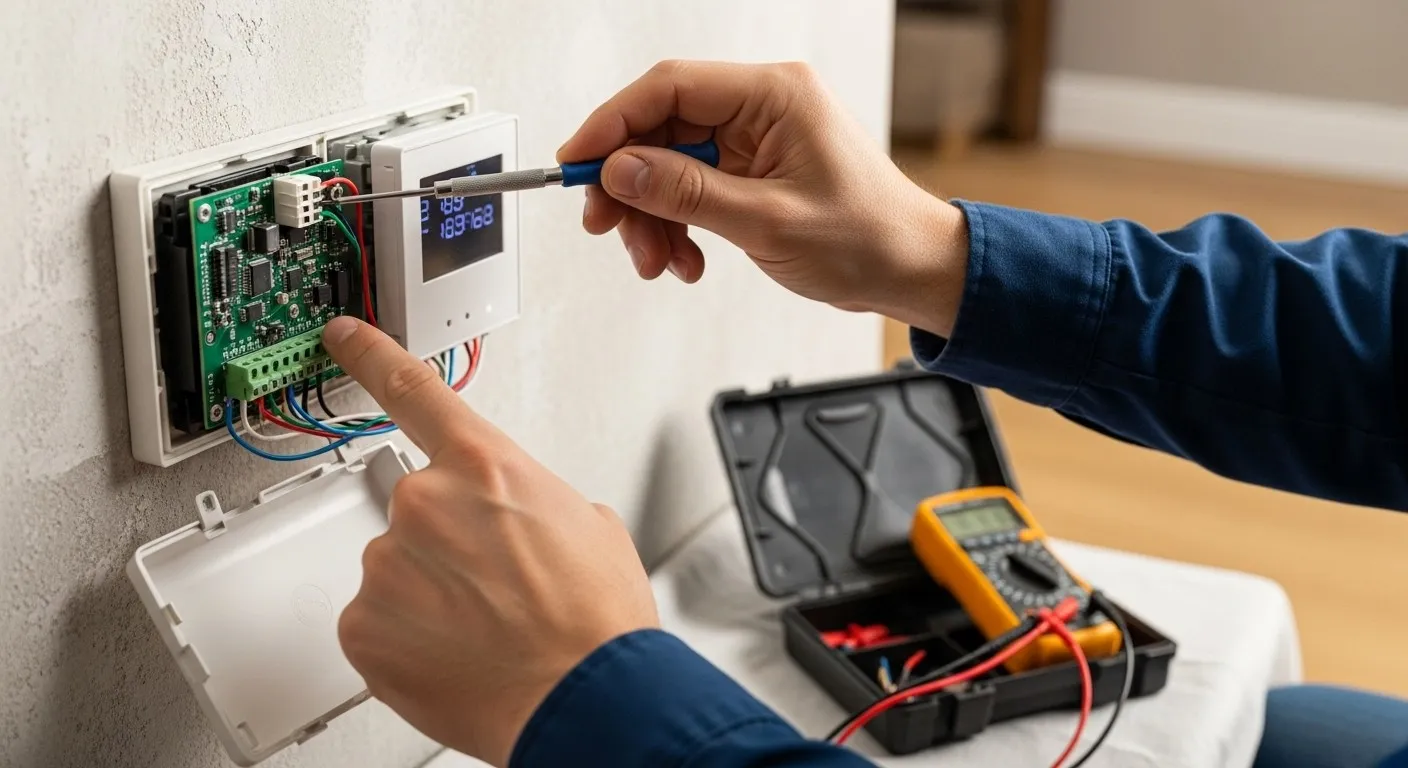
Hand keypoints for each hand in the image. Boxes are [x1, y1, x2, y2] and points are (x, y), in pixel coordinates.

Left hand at [322, 317, 659, 766]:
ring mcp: (387, 564)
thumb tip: (517, 518)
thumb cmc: (597, 622)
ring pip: (397, 569)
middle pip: (416, 507)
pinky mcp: (363, 626)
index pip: (414, 389)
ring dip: (430, 593)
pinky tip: (456, 653)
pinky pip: (376, 621)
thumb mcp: (590, 526)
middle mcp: (426, 503)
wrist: (585, 700)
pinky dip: (407, 638)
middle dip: (448, 542)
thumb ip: (532, 498)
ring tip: (487, 628)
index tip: (343, 335)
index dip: (371, 355)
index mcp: (486, 466)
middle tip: (498, 585)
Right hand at [560, 60, 969, 337]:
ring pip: (671, 165)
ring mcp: (757, 139)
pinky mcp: (755, 171)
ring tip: (659, 260)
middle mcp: (763, 107)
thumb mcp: (767, 221)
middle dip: (630, 184)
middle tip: (608, 226)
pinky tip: (688, 260)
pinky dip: (680, 226)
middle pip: (662, 129)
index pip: (669, 88)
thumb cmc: (869, 239)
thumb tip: (621, 170)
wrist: (912, 270)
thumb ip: (687, 194)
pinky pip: (694, 189)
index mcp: (774, 95)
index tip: (577, 164)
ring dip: (654, 217)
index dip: (613, 124)